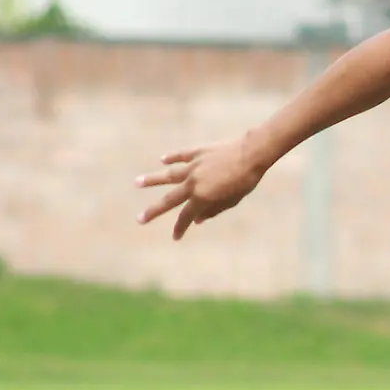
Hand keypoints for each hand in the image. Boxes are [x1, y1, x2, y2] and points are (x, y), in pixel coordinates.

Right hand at [136, 134, 270, 239]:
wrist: (251, 153)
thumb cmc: (246, 180)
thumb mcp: (232, 200)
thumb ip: (213, 210)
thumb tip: (198, 220)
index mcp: (202, 197)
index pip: (186, 216)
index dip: (181, 228)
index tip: (175, 237)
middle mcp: (193, 182)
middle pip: (170, 200)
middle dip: (154, 211)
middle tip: (140, 219)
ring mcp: (194, 166)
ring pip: (169, 175)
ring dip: (152, 180)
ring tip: (138, 183)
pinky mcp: (198, 152)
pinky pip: (182, 156)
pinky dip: (172, 158)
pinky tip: (162, 160)